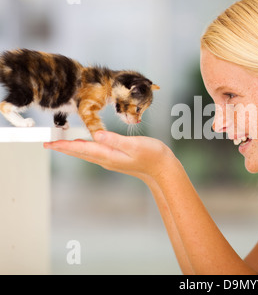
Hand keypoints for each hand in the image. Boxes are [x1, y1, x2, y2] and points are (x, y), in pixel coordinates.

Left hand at [44, 131, 172, 181]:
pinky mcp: (116, 158)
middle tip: (47, 143)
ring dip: (72, 148)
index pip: (82, 149)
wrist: (163, 169)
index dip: (65, 145)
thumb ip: (115, 140)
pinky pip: (95, 153)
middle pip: (81, 153)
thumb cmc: (152, 155)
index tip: (50, 143)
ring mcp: (111, 160)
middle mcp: (107, 159)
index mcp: (109, 155)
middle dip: (64, 148)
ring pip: (87, 153)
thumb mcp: (135, 145)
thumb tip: (96, 135)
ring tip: (60, 144)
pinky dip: (84, 148)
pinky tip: (83, 144)